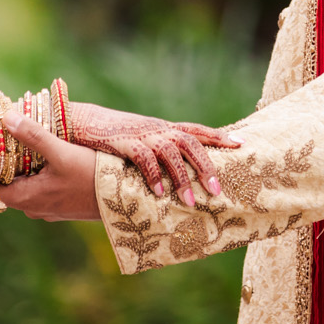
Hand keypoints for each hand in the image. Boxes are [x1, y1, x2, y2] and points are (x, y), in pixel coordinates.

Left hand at [0, 115, 99, 219]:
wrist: (129, 201)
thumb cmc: (94, 177)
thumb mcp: (63, 153)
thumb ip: (34, 136)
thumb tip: (6, 117)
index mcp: (25, 198)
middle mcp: (32, 208)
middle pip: (1, 190)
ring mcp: (47, 210)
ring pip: (21, 190)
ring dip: (19, 172)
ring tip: (21, 147)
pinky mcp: (61, 207)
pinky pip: (38, 192)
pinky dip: (35, 177)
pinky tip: (46, 160)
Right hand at [65, 101, 241, 206]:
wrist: (81, 121)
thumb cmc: (113, 136)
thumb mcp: (141, 141)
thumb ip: (159, 153)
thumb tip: (178, 177)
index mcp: (164, 129)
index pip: (197, 131)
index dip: (218, 136)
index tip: (241, 144)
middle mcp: (157, 130)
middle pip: (189, 142)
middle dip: (206, 165)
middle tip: (217, 190)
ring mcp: (142, 135)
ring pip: (170, 152)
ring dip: (181, 178)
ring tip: (190, 202)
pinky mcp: (123, 142)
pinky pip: (143, 158)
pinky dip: (152, 175)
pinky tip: (158, 193)